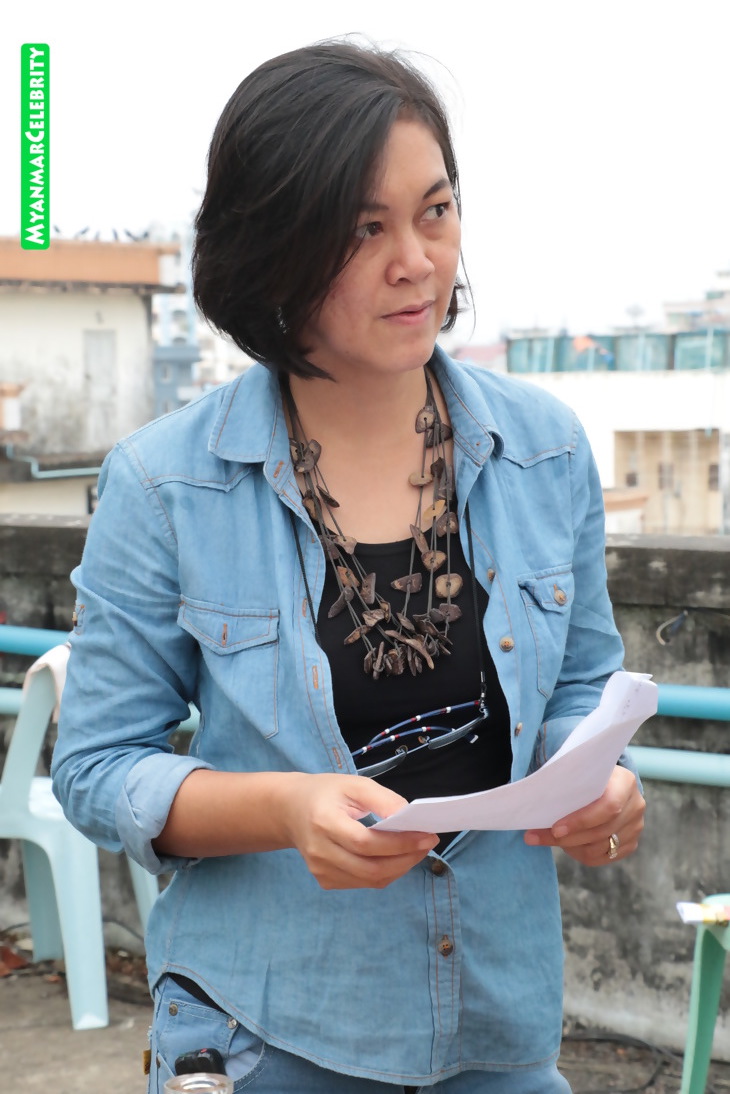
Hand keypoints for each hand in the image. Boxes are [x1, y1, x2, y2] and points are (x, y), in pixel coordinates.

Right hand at [282, 773, 438, 889]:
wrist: (290, 810)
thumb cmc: (326, 793)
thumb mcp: (354, 784)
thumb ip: (383, 799)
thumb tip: (410, 817)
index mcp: (324, 822)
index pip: (366, 843)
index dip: (400, 843)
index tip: (428, 835)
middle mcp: (319, 851)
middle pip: (370, 868)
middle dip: (406, 859)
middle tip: (428, 844)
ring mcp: (320, 871)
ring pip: (370, 880)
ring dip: (400, 868)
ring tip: (417, 850)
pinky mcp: (325, 880)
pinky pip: (363, 883)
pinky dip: (385, 873)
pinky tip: (396, 858)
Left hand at [523, 764, 644, 866]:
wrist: (607, 782)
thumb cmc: (586, 776)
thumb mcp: (579, 772)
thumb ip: (566, 785)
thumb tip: (534, 806)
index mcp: (625, 782)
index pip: (608, 806)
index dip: (581, 821)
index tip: (555, 828)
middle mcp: (635, 805)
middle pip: (601, 831)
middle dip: (567, 838)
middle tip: (536, 837)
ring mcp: (635, 827)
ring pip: (600, 848)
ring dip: (570, 847)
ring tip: (548, 838)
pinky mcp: (630, 843)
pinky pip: (603, 858)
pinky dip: (580, 854)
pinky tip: (566, 845)